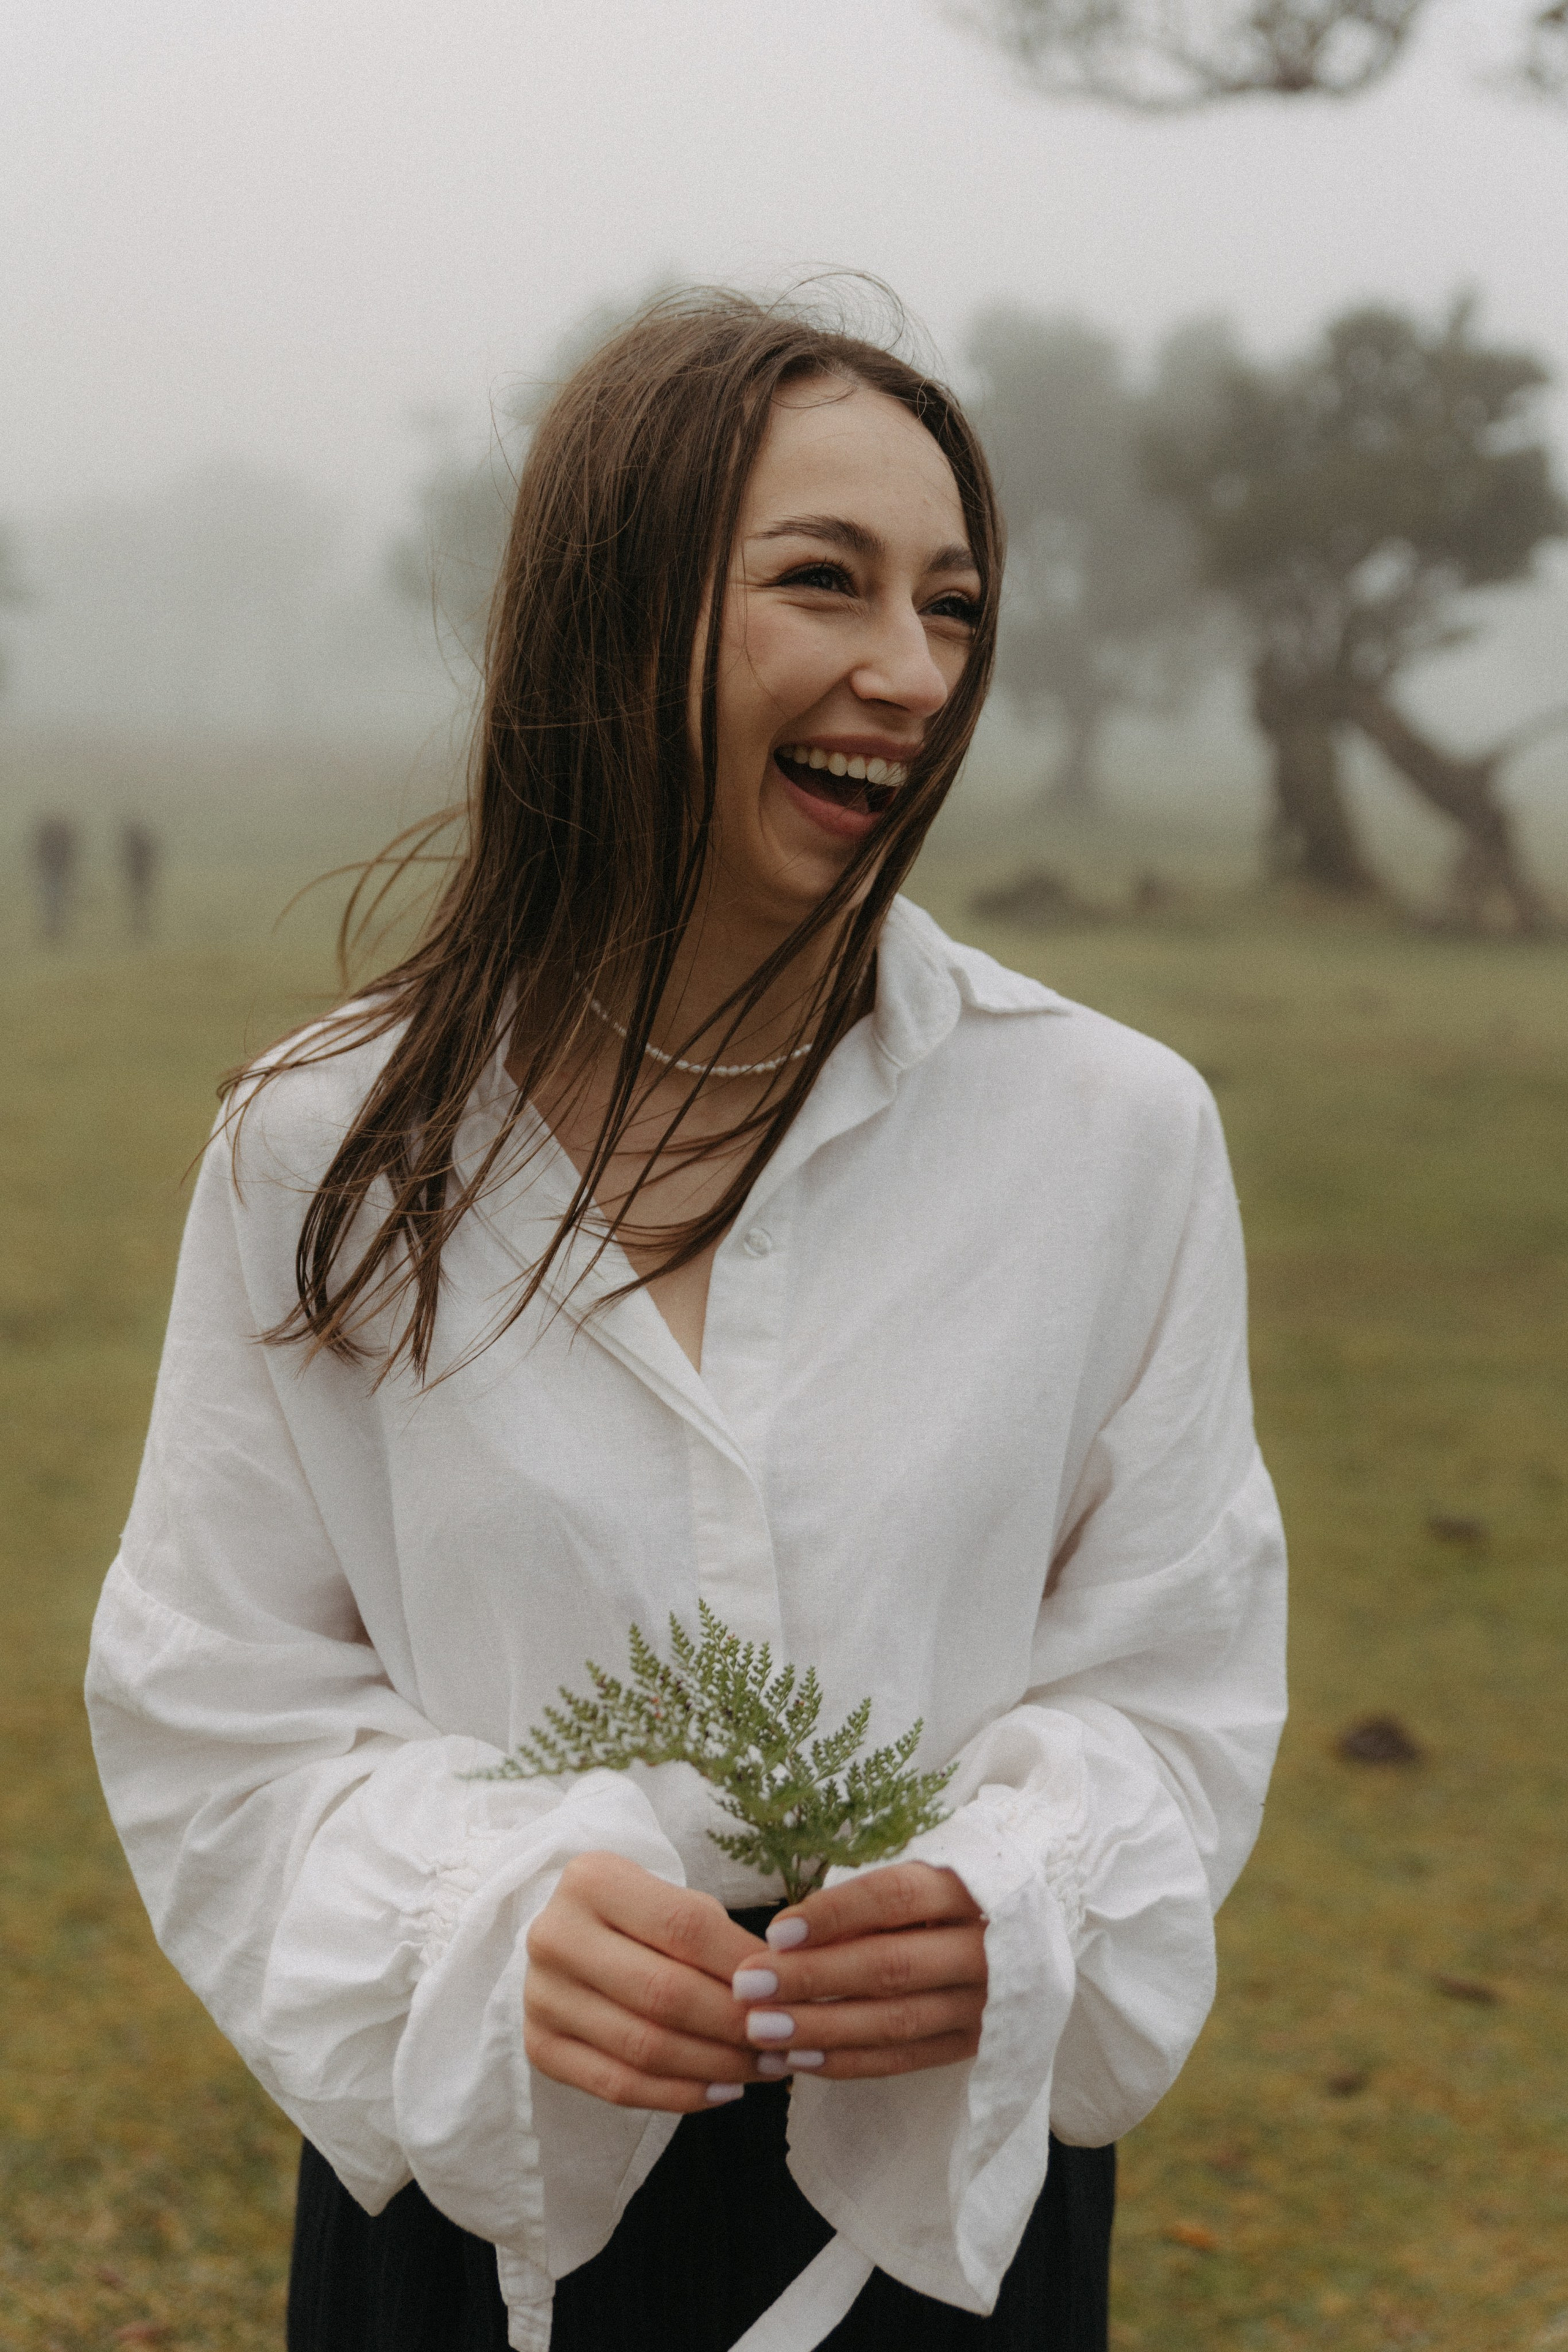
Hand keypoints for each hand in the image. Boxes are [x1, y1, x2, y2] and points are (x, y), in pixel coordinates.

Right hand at [524, 1851, 772, 2112]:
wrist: (569, 1935)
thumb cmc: (639, 1913)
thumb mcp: (670, 1897)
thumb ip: (715, 1934)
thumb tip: (779, 1989)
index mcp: (591, 1880)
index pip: (685, 1927)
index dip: (744, 1964)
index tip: (792, 1989)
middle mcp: (555, 1936)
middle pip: (665, 1993)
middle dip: (736, 2024)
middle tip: (785, 2040)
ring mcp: (541, 1996)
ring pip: (645, 2048)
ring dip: (716, 2065)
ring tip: (765, 2067)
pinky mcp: (539, 2045)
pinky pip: (618, 2085)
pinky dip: (679, 2095)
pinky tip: (723, 2090)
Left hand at [729, 1863, 986, 2081]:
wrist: (1034, 1938)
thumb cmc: (950, 1897)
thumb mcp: (923, 1875)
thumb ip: (868, 1899)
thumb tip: (789, 1935)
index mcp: (971, 1889)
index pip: (895, 1897)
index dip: (835, 1914)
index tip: (776, 1931)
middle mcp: (983, 1949)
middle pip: (891, 1965)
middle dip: (812, 1978)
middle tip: (749, 1986)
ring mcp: (983, 2004)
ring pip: (895, 2021)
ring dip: (821, 2028)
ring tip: (761, 2030)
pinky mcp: (974, 2046)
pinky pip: (904, 2059)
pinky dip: (849, 2061)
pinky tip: (799, 2059)